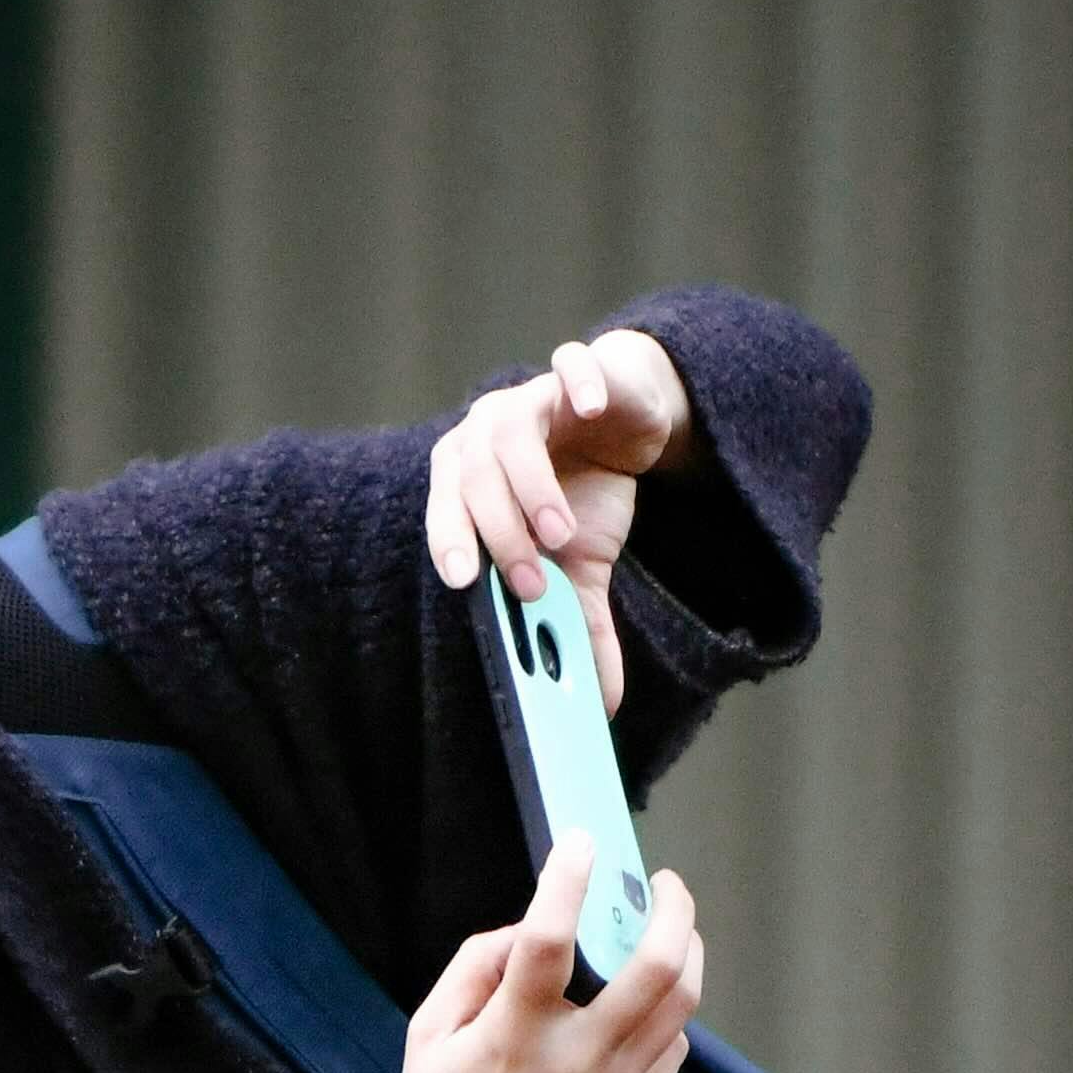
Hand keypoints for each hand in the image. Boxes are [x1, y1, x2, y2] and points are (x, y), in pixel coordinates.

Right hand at [345, 836, 704, 1072]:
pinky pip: (672, 1050)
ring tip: (671, 932)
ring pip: (680, 1005)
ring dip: (685, 953)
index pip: (547, 939)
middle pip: (655, 968)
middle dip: (672, 909)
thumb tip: (524, 928)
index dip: (567, 879)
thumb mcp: (427, 1040)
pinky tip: (646, 1006)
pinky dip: (665, 1015)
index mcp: (511, 1038)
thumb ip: (473, 969)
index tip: (580, 842)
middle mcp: (573, 1063)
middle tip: (663, 884)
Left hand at [425, 327, 687, 705]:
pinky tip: (590, 411)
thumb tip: (602, 706)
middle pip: (469, 476)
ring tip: (562, 534)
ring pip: (509, 431)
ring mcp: (530, 397)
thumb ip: (584, 622)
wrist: (631, 418)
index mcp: (468, 480)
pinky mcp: (579, 369)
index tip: (463, 582)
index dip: (449, 542)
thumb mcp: (587, 561)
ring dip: (530, 486)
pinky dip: (578, 384)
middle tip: (532, 579)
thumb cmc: (587, 490)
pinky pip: (570, 366)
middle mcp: (485, 434)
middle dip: (497, 533)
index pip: (441, 509)